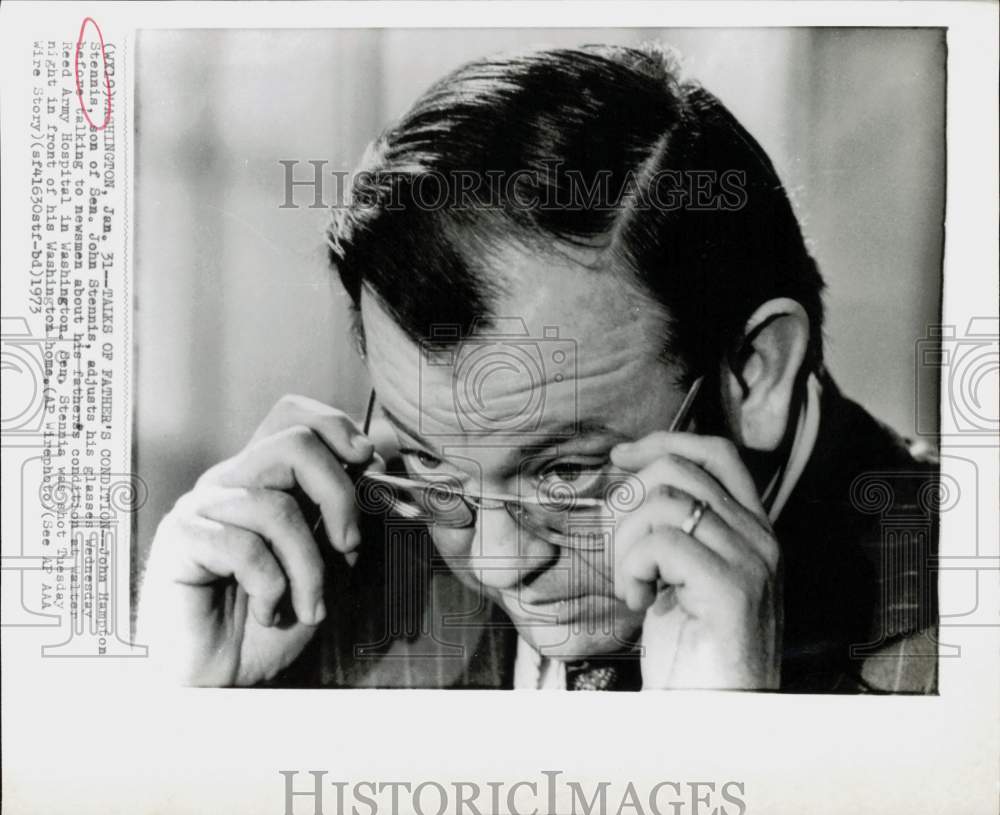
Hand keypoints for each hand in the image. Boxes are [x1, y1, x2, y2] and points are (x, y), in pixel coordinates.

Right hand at [137, 395, 381, 685]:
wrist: (225, 677)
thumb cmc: (273, 618)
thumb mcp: (327, 561)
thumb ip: (344, 515)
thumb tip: (378, 471)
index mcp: (263, 478)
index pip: (292, 415)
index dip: (335, 427)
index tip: (368, 464)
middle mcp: (231, 482)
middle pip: (294, 443)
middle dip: (340, 496)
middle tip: (350, 547)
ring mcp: (202, 507)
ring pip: (277, 506)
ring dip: (309, 567)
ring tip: (308, 606)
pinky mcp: (180, 541)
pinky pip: (244, 546)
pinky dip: (271, 588)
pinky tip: (267, 611)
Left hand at [609, 433, 781, 689]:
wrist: (714, 717)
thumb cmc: (689, 651)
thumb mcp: (679, 576)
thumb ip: (673, 529)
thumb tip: (628, 480)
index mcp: (751, 529)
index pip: (715, 453)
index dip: (664, 441)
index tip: (620, 457)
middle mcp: (761, 538)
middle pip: (680, 470)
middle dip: (628, 502)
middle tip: (621, 552)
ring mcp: (752, 562)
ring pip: (664, 502)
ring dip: (626, 544)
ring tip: (633, 586)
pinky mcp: (733, 589)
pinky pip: (662, 542)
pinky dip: (632, 568)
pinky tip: (638, 600)